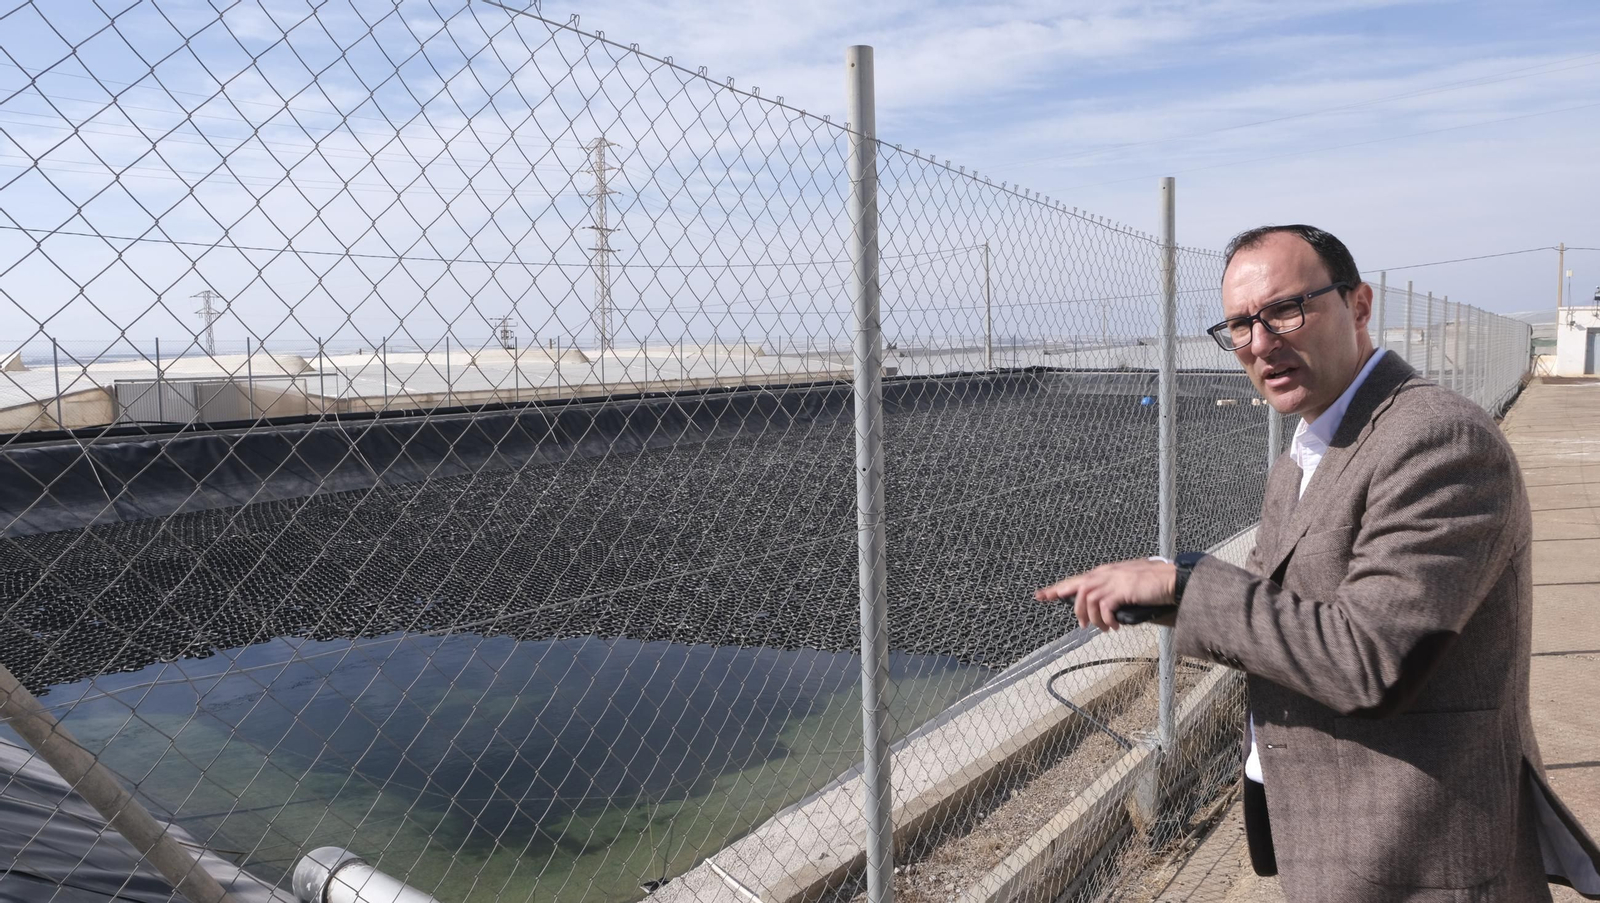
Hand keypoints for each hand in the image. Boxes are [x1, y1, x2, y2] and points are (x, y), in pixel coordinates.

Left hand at [1034, 559, 1177, 630]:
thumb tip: (1103, 610)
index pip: (1076, 580)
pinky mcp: (1121, 590)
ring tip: (1104, 628)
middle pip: (1076, 590)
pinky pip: (1103, 608)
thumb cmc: (1154, 583)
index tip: (1041, 596)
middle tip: (1080, 625)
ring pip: (1088, 601)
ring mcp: (1112, 580)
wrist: (1173, 579)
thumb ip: (1113, 593)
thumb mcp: (1128, 585)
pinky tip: (1114, 626)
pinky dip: (1106, 620)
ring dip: (1094, 619)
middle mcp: (1105, 573)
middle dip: (1073, 608)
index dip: (1057, 589)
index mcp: (1105, 572)